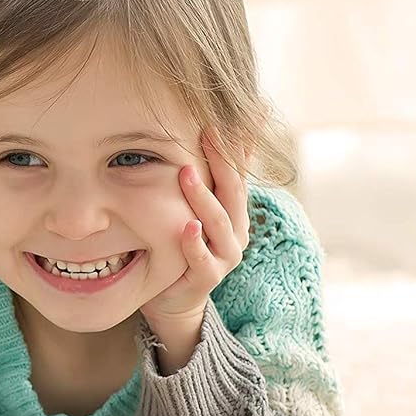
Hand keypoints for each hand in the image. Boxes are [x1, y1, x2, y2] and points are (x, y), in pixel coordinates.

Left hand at [139, 128, 250, 334]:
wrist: (176, 298)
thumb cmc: (183, 246)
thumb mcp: (197, 210)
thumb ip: (206, 181)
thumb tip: (211, 134)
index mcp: (236, 212)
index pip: (238, 172)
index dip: (235, 145)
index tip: (224, 117)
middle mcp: (237, 231)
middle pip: (232, 191)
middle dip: (221, 160)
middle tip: (208, 132)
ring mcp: (225, 256)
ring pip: (218, 222)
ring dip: (203, 197)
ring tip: (186, 173)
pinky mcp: (208, 277)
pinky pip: (202, 259)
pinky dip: (194, 243)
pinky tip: (187, 227)